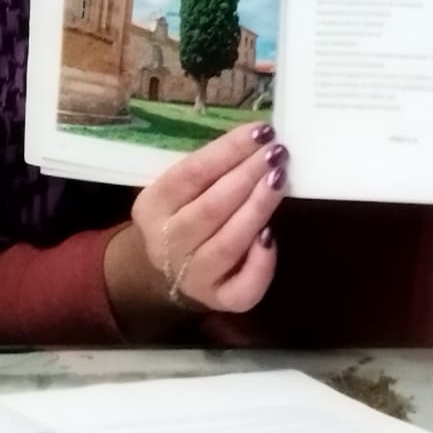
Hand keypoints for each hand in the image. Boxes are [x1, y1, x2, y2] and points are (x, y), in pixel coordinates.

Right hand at [117, 123, 286, 320]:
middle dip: (247, 176)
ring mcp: (193, 276)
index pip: (191, 173)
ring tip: (279, 179)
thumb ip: (206, 171)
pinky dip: (261, 263)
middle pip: (211, 208)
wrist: (165, 273)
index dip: (227, 151)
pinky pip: (244, 287)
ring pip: (228, 243)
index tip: (260, 131)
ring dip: (257, 209)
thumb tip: (254, 143)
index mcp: (152, 206)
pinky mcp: (219, 301)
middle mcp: (167, 244)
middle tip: (276, 152)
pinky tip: (271, 236)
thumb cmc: (180, 214)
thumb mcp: (177, 189)